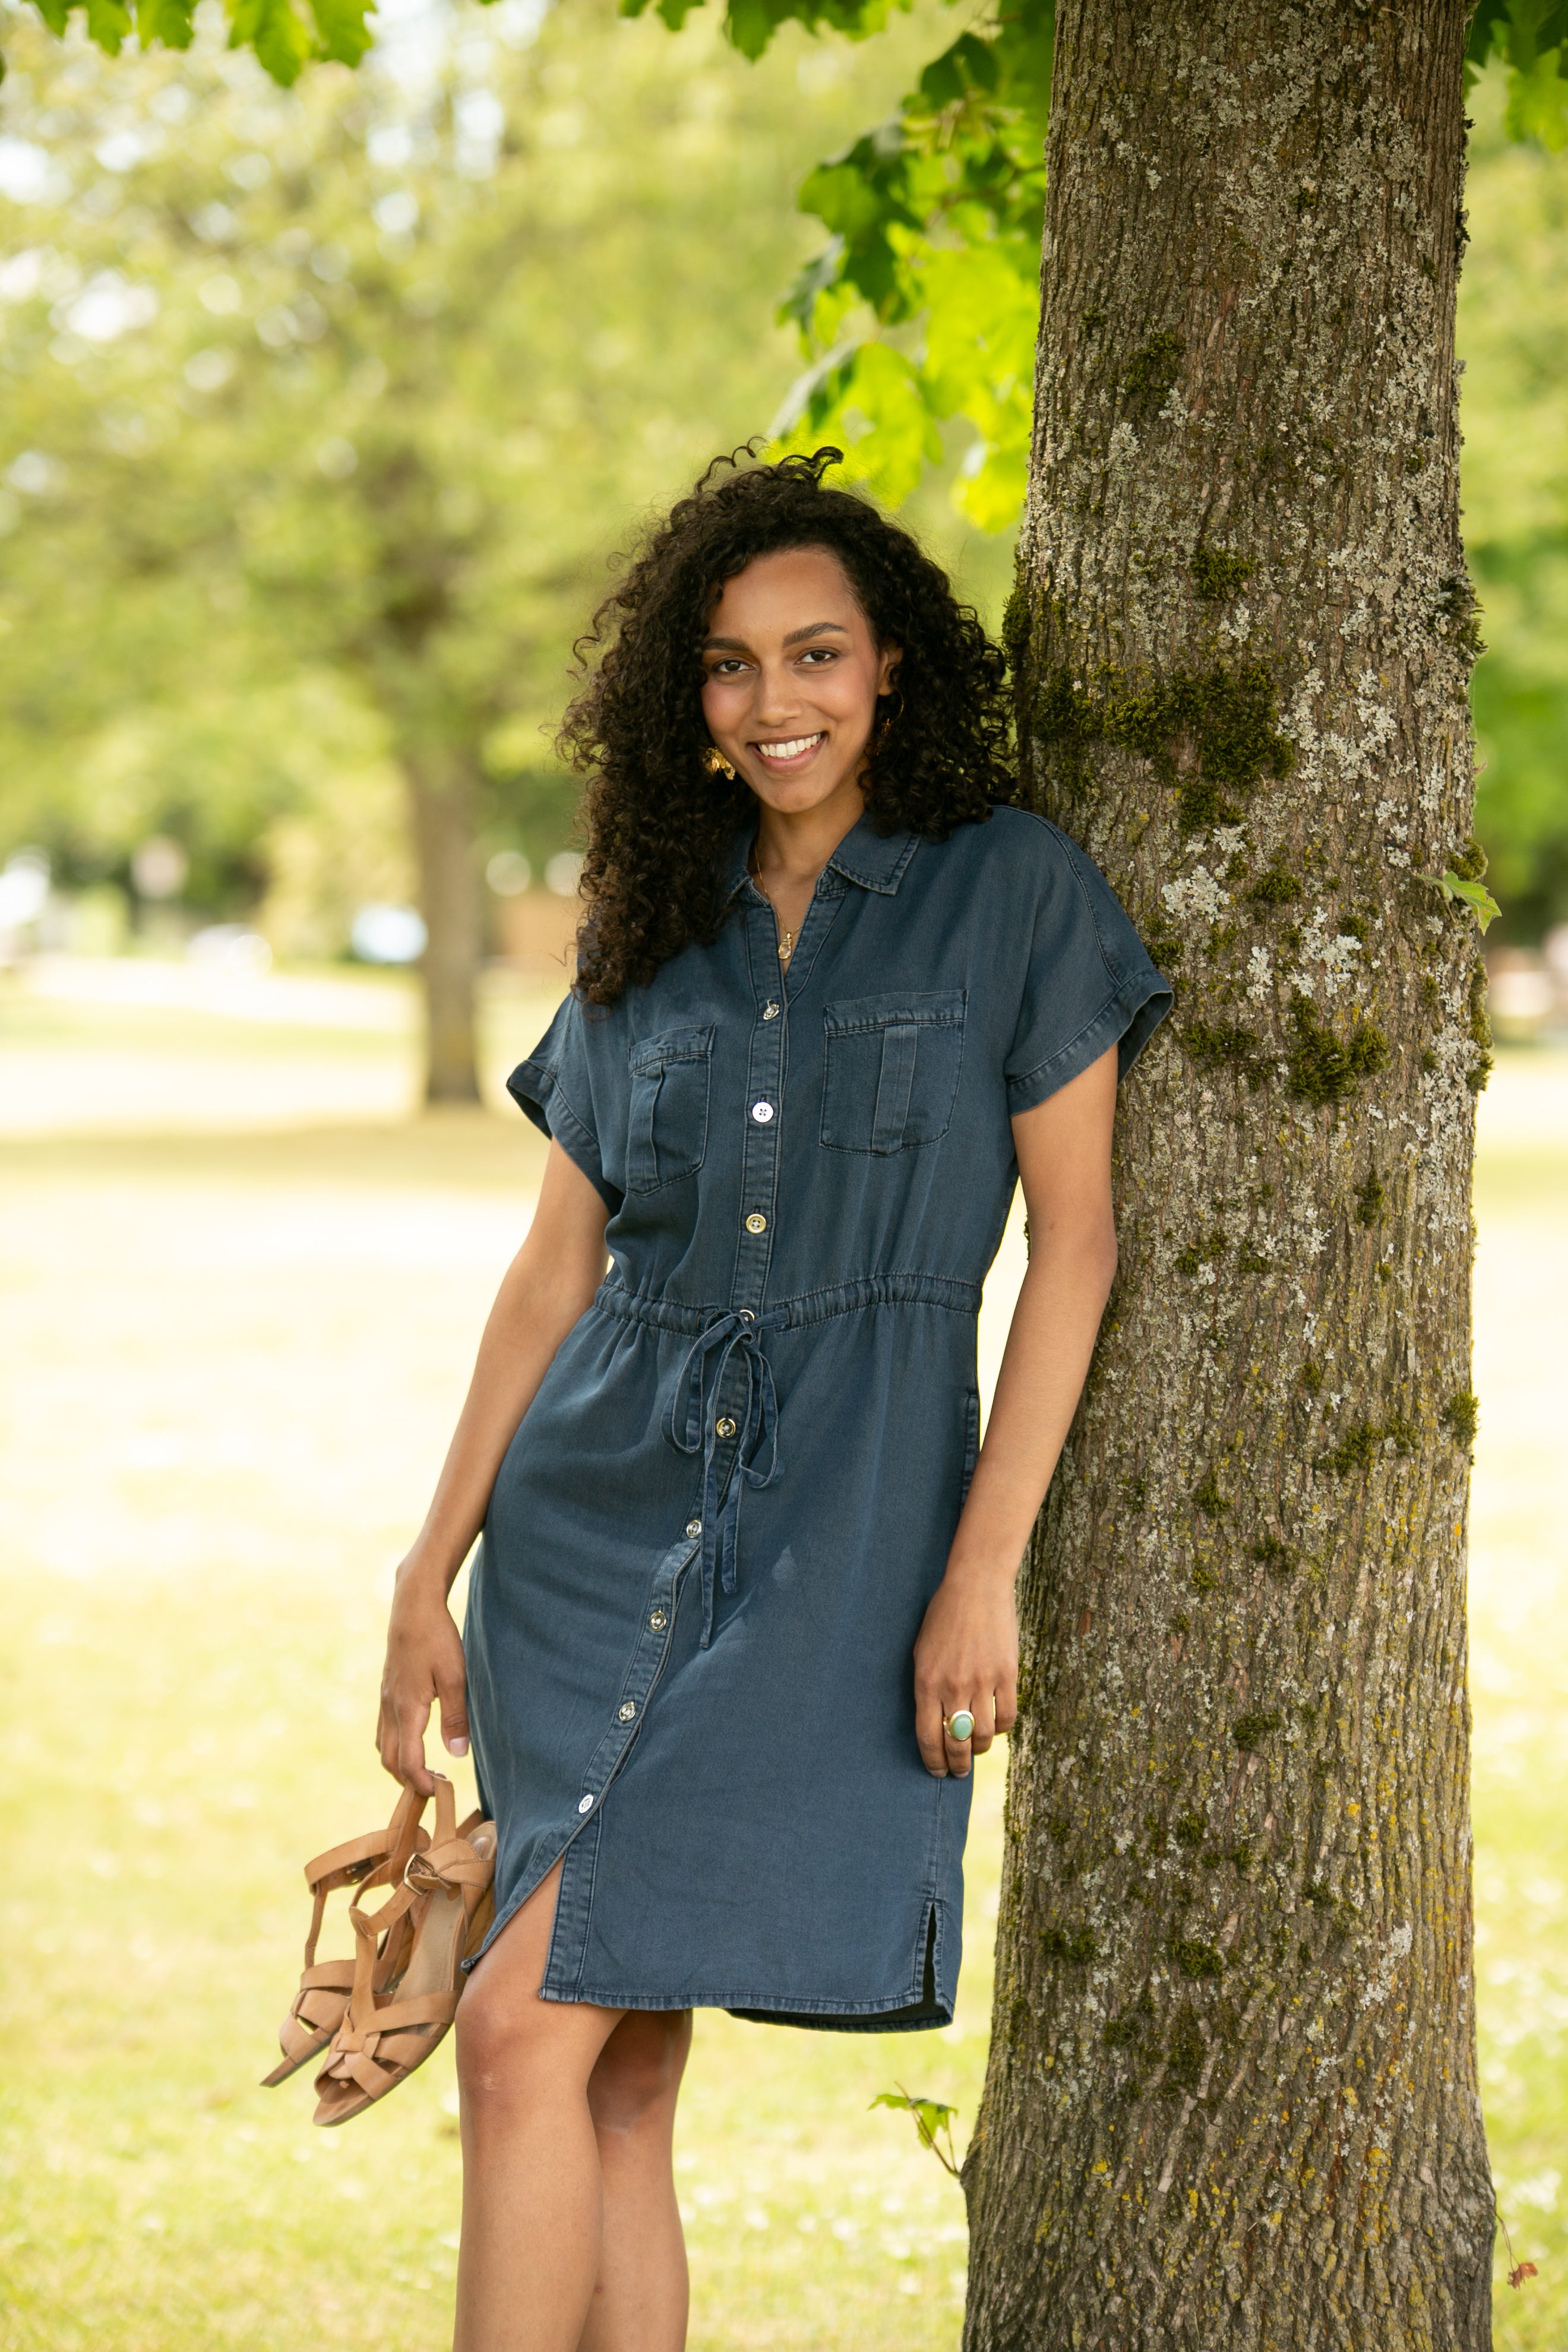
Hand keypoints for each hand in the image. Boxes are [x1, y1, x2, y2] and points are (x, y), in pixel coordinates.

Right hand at [377, 1563, 469, 1794]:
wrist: (413, 1606)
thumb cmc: (437, 1639)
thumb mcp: (455, 1677)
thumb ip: (456, 1718)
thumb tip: (457, 1755)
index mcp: (407, 1709)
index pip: (408, 1761)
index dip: (421, 1782)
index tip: (438, 1792)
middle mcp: (390, 1708)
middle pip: (389, 1760)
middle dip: (407, 1780)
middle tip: (432, 1788)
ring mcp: (385, 1698)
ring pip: (383, 1745)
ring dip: (399, 1764)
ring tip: (424, 1769)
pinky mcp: (386, 1689)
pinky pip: (384, 1728)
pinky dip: (394, 1745)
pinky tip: (413, 1740)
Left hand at [912, 1564, 1018, 1778]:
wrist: (976, 1587)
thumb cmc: (943, 1617)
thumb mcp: (922, 1652)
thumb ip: (927, 1688)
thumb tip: (935, 1723)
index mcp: (926, 1682)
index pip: (928, 1737)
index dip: (933, 1761)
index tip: (936, 1772)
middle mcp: (953, 1686)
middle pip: (955, 1743)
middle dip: (956, 1765)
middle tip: (958, 1772)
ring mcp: (982, 1681)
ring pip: (983, 1735)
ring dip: (978, 1749)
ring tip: (975, 1749)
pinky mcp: (1007, 1674)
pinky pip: (1006, 1716)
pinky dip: (1001, 1728)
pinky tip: (994, 1726)